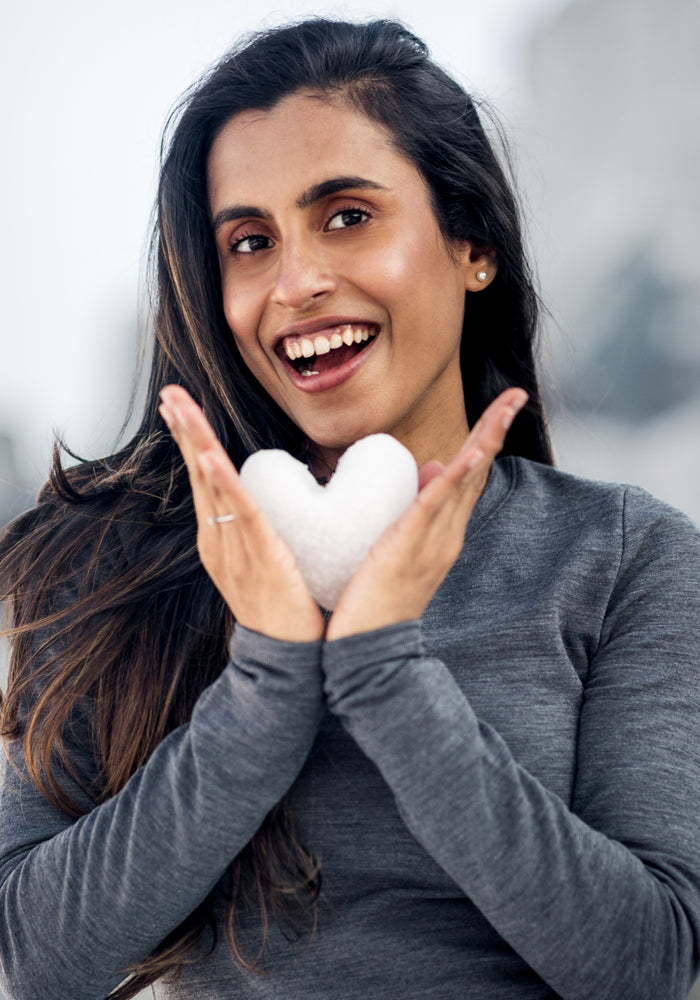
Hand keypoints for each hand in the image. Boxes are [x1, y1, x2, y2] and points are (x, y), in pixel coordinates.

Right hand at [159, 385, 324, 642]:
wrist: (287, 658)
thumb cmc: (284, 607)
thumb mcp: (266, 558)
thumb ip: (264, 527)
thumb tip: (279, 496)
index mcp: (219, 537)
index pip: (202, 478)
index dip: (192, 440)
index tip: (179, 407)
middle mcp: (217, 540)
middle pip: (198, 474)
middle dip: (185, 431)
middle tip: (170, 393)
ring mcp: (233, 549)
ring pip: (211, 485)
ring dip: (197, 442)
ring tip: (181, 408)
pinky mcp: (258, 557)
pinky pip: (239, 514)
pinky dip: (222, 483)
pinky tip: (210, 456)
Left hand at [326, 388, 528, 639]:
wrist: (370, 650)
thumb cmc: (377, 598)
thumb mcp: (399, 544)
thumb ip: (416, 509)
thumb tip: (430, 467)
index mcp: (443, 531)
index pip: (469, 476)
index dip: (485, 439)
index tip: (502, 406)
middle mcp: (447, 534)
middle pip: (476, 472)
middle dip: (495, 430)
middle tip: (514, 393)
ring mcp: (434, 541)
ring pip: (465, 481)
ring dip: (485, 441)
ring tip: (505, 406)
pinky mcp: (410, 547)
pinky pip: (438, 506)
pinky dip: (458, 477)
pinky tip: (473, 453)